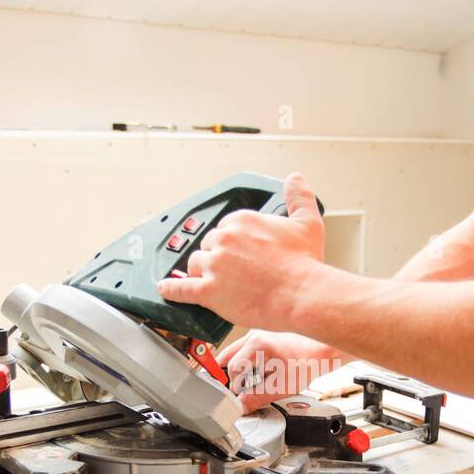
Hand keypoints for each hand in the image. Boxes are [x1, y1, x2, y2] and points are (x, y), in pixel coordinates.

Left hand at [156, 172, 325, 329]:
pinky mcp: (208, 291)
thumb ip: (299, 197)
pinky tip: (166, 288)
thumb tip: (294, 180)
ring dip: (202, 272)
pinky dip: (171, 288)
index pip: (224, 227)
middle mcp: (224, 239)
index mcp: (242, 221)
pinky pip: (181, 288)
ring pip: (195, 265)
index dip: (231, 241)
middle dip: (217, 256)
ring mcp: (214, 265)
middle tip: (232, 269)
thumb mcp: (307, 222)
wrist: (300, 294)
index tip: (240, 251)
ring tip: (212, 281)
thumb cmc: (303, 264)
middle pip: (208, 245)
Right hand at [217, 331, 346, 412]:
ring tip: (250, 379)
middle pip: (227, 356)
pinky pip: (245, 348)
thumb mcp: (281, 387)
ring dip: (237, 367)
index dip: (236, 386)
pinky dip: (246, 360)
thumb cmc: (306, 364)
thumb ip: (257, 398)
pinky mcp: (262, 334)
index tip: (241, 395)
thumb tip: (240, 406)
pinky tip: (257, 370)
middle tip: (239, 387)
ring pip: (234, 351)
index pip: (233, 368)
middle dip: (231, 374)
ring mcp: (257, 332)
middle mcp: (254, 334)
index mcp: (257, 345)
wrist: (321, 352)